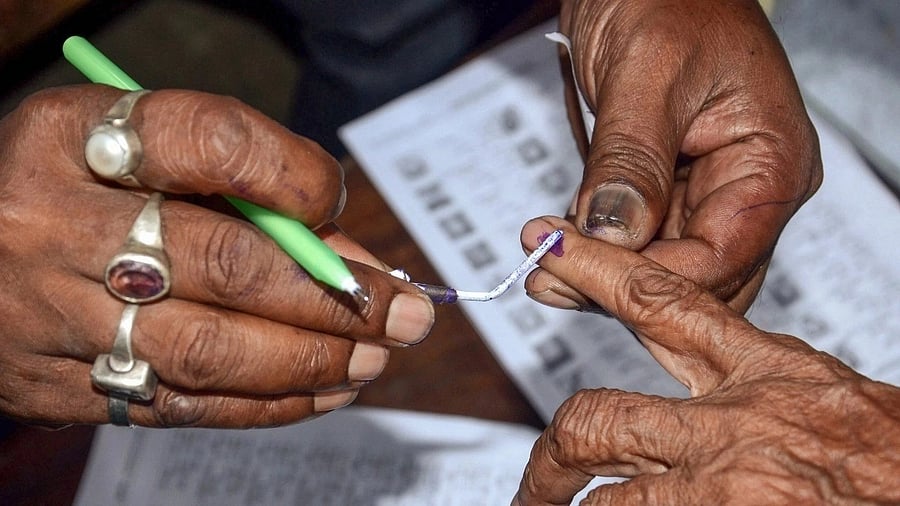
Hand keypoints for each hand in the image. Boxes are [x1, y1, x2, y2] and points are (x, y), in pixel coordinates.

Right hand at [0, 85, 433, 427]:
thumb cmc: (74, 192)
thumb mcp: (136, 154)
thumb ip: (243, 191)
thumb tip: (355, 256)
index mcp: (78, 137)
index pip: (211, 143)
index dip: (294, 175)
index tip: (337, 199)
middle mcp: (55, 224)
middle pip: (227, 262)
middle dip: (338, 295)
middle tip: (407, 312)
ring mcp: (52, 314)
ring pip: (210, 348)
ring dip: (314, 358)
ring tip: (377, 356)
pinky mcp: (58, 387)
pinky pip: (182, 404)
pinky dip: (269, 403)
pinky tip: (325, 391)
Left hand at [513, 217, 899, 504]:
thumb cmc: (898, 462)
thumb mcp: (830, 398)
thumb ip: (767, 389)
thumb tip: (724, 394)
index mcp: (766, 371)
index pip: (657, 301)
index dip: (593, 269)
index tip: (548, 246)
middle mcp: (733, 423)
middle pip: (599, 415)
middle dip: (555, 447)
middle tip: (538, 475)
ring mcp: (722, 482)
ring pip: (604, 491)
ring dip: (568, 504)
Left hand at [530, 0, 821, 311]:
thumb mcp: (647, 74)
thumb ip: (632, 159)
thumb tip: (615, 236)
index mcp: (772, 164)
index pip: (718, 259)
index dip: (644, 277)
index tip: (572, 271)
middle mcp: (748, 188)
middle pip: (696, 276)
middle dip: (624, 286)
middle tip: (548, 277)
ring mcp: (709, 191)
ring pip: (664, 266)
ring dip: (604, 273)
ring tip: (543, 262)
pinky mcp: (669, 189)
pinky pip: (641, 239)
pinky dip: (601, 249)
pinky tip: (559, 246)